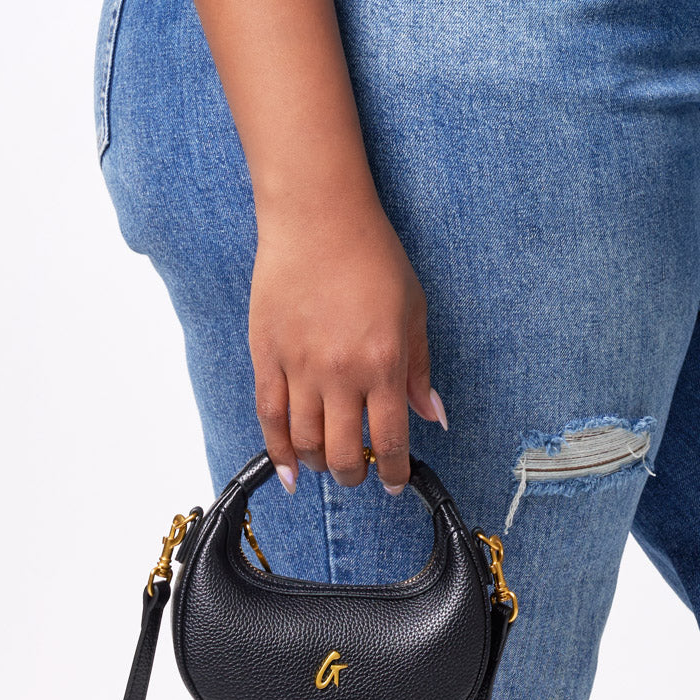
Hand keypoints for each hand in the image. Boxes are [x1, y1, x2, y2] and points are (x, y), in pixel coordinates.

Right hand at [249, 198, 447, 495]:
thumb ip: (419, 370)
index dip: (394, 471)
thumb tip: (432, 416)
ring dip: (319, 465)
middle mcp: (341, 372)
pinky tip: (289, 470)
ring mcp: (300, 366)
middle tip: (361, 473)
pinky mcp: (267, 355)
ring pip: (304, 441)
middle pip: (343, 451)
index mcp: (383, 364)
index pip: (390, 439)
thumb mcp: (413, 311)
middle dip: (355, 474)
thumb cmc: (372, 257)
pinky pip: (270, 416)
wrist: (318, 218)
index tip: (395, 482)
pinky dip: (278, 451)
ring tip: (328, 464)